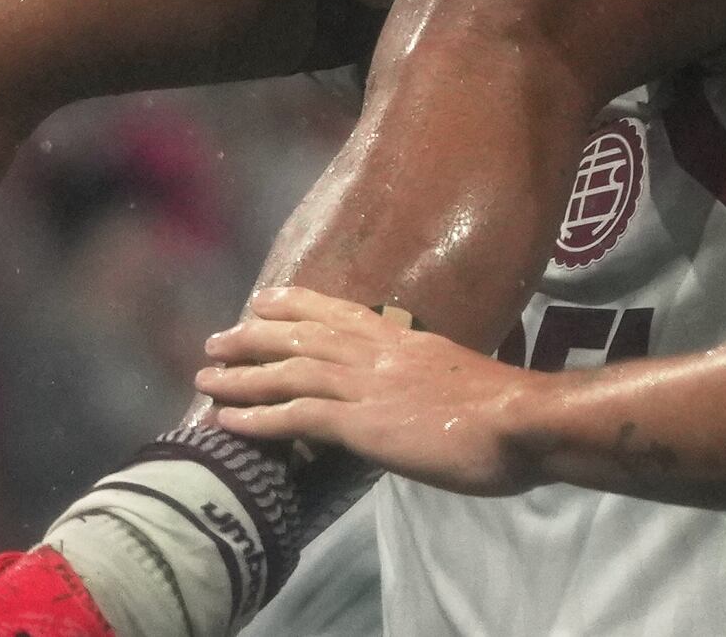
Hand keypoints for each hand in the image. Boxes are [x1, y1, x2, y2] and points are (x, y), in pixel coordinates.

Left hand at [195, 288, 549, 495]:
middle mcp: (376, 353)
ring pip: (287, 373)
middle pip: (300, 337)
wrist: (520, 421)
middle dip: (253, 337)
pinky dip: (257, 418)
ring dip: (241, 376)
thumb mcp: (459, 377)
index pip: (339, 313)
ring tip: (204, 379)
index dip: (296, 306)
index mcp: (403, 339)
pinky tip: (228, 422)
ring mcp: (365, 386)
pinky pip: (296, 417)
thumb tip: (412, 391)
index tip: (264, 300)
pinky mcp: (360, 424)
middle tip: (215, 340)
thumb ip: (428, 378)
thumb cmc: (504, 406)